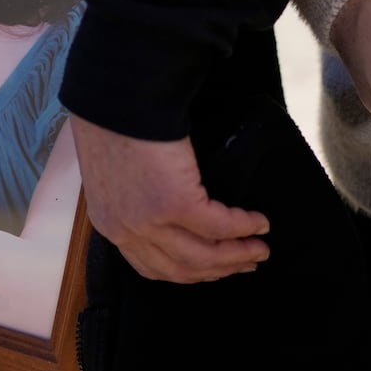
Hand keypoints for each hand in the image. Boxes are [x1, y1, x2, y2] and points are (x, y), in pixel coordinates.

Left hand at [70, 114, 268, 282]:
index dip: (189, 273)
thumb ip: (133, 199)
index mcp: (110, 224)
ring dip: (237, 255)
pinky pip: (220, 225)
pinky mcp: (176, 203)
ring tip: (260, 248)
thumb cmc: (113, 123)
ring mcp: (152, 222)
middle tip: (247, 264)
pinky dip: (244, 226)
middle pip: (183, 269)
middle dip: (220, 269)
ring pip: (204, 255)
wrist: (115, 98)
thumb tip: (162, 205)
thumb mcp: (113, 175)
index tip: (214, 269)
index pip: (152, 267)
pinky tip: (259, 222)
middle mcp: (129, 232)